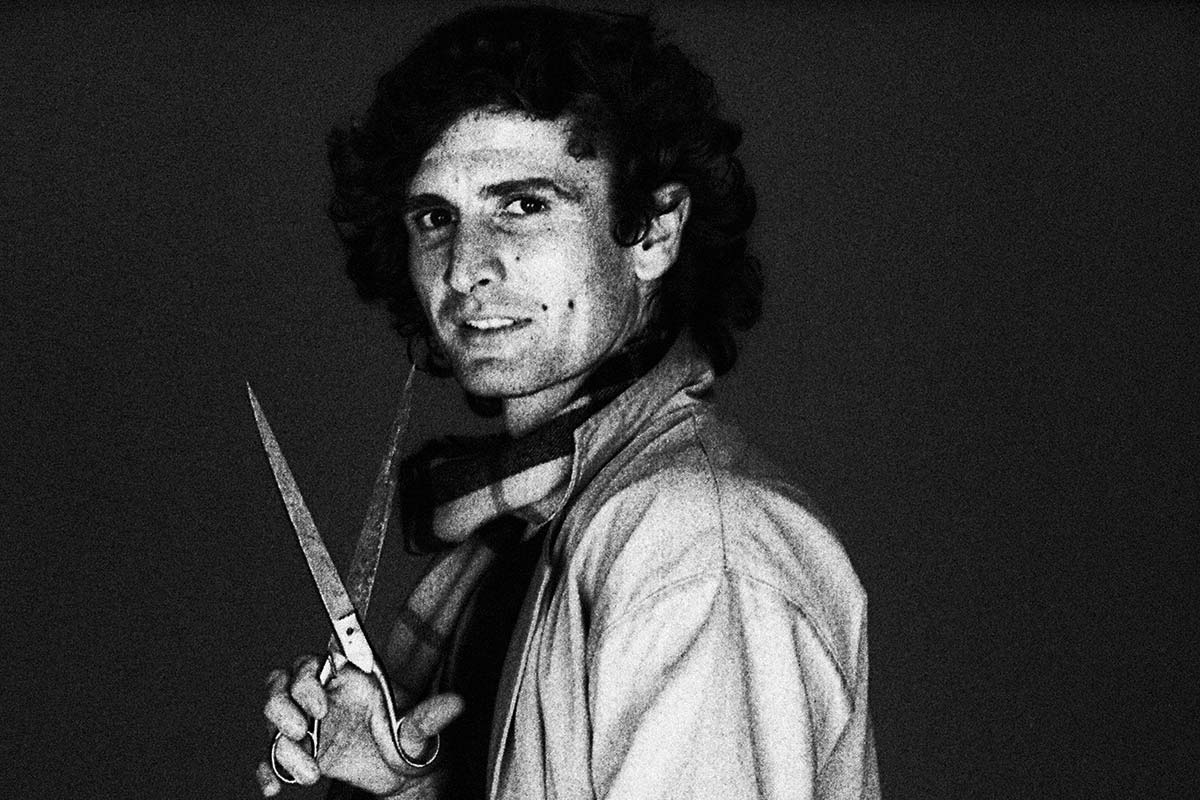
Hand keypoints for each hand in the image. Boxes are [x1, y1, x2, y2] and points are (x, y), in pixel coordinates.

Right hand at [256, 653, 464, 796]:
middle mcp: (321, 698)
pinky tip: (274, 787)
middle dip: (283, 708)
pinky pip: (269, 758)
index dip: (306, 680)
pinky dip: (266, 771)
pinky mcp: (299, 755)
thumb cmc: (405, 741)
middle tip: (305, 732)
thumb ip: (428, 717)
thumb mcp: (417, 732)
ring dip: (281, 746)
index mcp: (345, 681)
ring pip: (272, 722)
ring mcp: (306, 726)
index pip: (311, 664)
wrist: (399, 777)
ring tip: (309, 772)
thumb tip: (455, 704)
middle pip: (280, 686)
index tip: (320, 707)